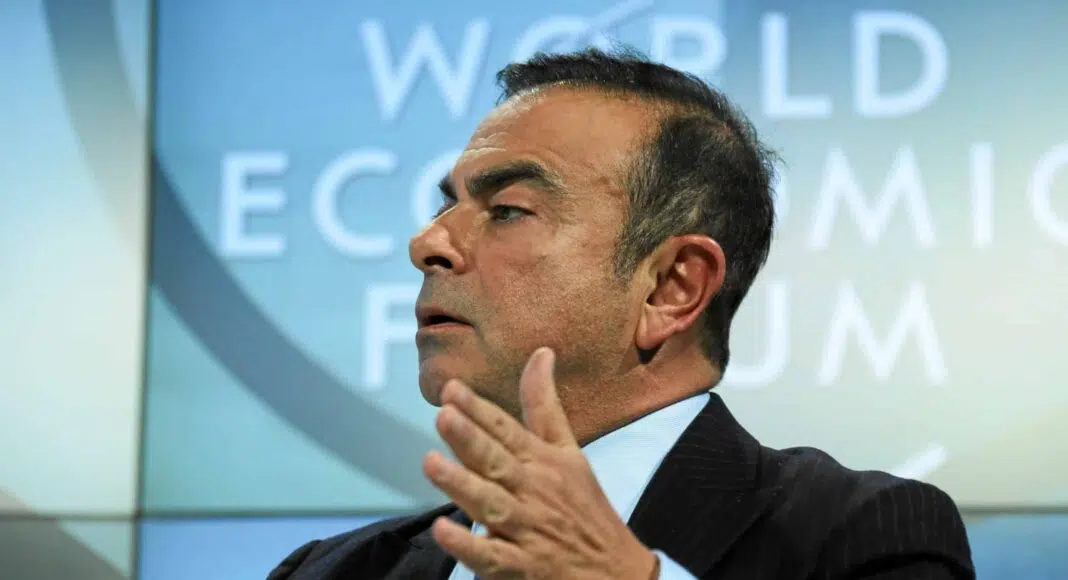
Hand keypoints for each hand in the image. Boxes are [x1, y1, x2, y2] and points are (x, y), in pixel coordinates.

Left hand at [424, 347, 658, 579]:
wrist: (618, 572)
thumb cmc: (586, 507)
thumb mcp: (570, 451)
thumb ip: (546, 405)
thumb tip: (540, 352)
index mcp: (543, 461)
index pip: (507, 430)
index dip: (479, 410)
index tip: (451, 389)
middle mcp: (533, 491)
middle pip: (497, 461)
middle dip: (471, 439)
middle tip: (444, 416)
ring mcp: (527, 530)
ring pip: (490, 503)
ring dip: (462, 484)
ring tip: (431, 463)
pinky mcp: (521, 566)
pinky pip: (491, 555)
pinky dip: (468, 544)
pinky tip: (444, 530)